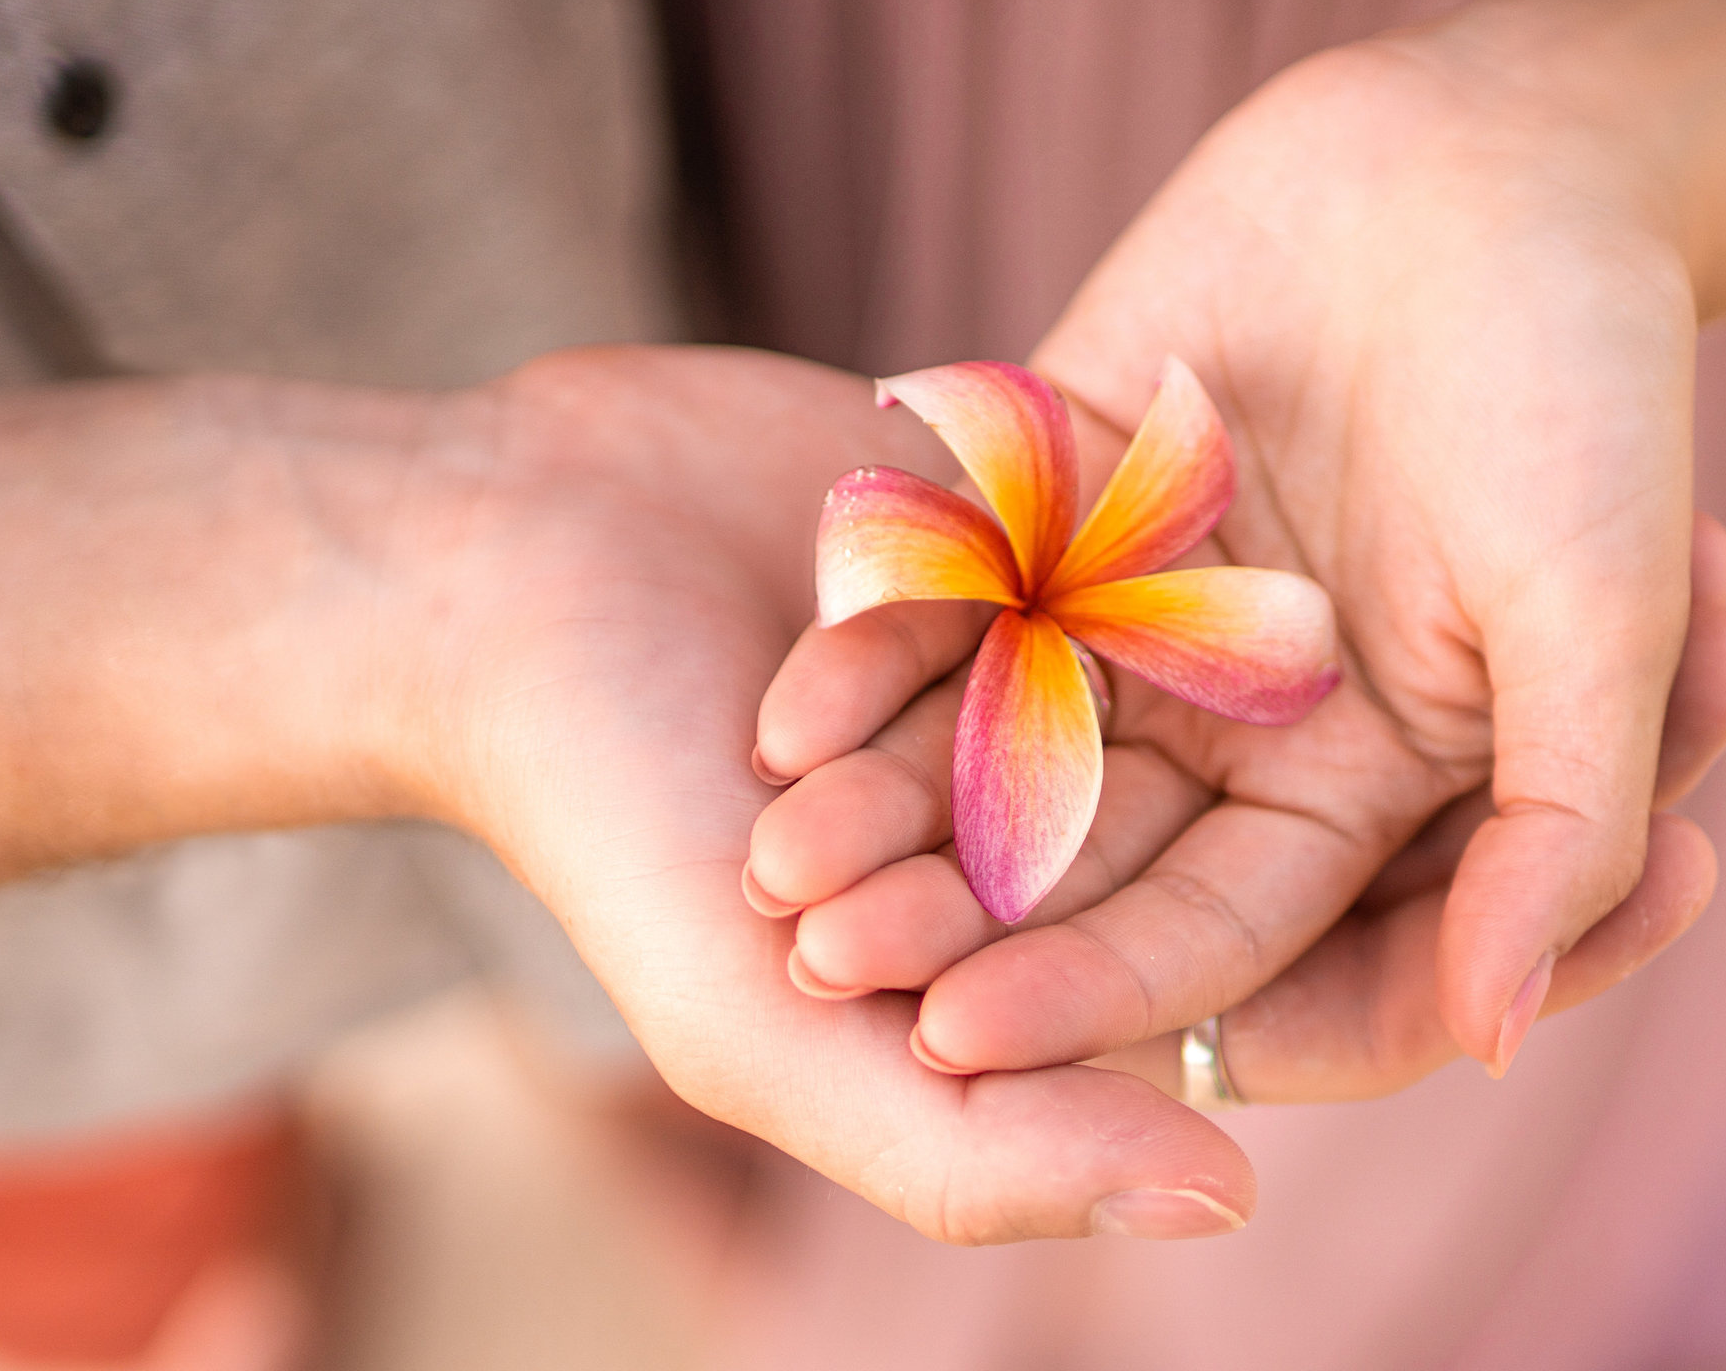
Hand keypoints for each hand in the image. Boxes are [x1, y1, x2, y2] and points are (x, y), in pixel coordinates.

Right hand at [387, 346, 1267, 1240]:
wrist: (497, 569)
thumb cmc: (618, 827)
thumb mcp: (766, 1036)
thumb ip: (977, 1150)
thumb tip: (1228, 1207)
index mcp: (1015, 933)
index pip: (1132, 971)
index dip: (1029, 968)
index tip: (858, 942)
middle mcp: (1048, 790)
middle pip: (1133, 813)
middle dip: (981, 824)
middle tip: (809, 818)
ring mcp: (1041, 644)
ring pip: (1106, 674)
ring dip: (965, 694)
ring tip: (799, 706)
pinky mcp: (1022, 519)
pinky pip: (1073, 535)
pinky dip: (974, 567)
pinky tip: (875, 578)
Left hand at [749, 33, 1725, 1091]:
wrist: (1506, 157)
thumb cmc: (1593, 386)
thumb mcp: (1607, 614)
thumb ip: (1561, 823)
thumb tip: (1499, 1032)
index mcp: (1358, 783)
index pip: (1213, 933)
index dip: (1095, 993)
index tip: (966, 1048)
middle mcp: (1231, 719)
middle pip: (1076, 855)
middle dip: (954, 917)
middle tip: (826, 970)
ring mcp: (1135, 608)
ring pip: (991, 737)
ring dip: (886, 803)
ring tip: (775, 869)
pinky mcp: (1058, 498)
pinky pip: (954, 588)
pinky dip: (873, 646)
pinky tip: (786, 712)